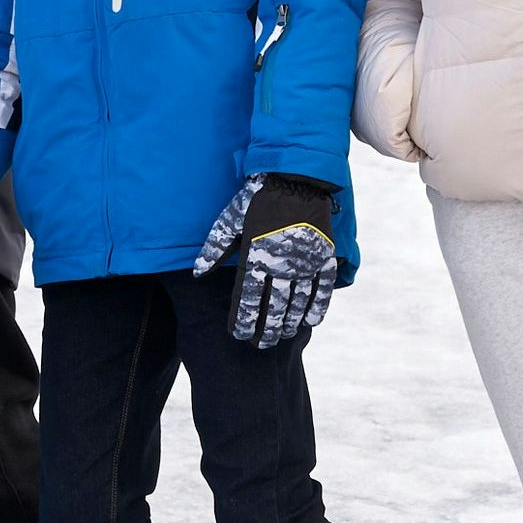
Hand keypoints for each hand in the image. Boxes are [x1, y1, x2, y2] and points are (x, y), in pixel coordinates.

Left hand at [195, 174, 339, 348]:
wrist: (295, 176)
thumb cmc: (256, 198)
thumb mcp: (230, 221)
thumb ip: (214, 249)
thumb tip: (197, 274)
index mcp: (257, 256)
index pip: (249, 299)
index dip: (244, 321)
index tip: (239, 335)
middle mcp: (283, 264)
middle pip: (274, 308)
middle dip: (266, 330)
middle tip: (260, 345)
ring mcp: (307, 261)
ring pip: (298, 303)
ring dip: (289, 324)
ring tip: (281, 336)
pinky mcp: (324, 255)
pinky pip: (323, 288)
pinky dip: (318, 307)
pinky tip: (310, 321)